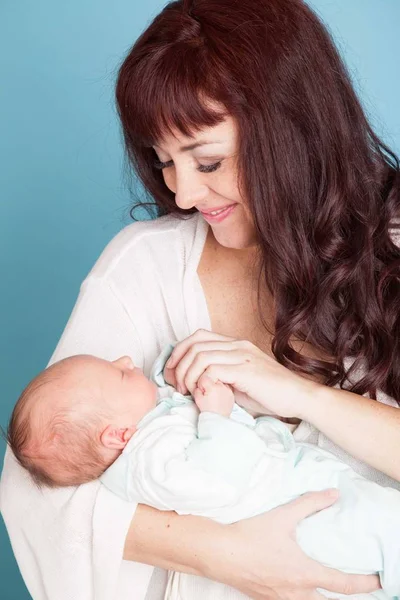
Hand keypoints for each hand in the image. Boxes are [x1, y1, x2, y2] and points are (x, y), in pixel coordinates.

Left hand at [164, 329, 319, 419]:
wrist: (298, 397)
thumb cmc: (270, 394)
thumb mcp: (239, 381)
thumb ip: (219, 376)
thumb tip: (195, 384)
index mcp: (236, 344)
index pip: (198, 336)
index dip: (179, 351)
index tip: (171, 371)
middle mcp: (237, 345)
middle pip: (194, 344)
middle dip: (177, 365)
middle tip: (175, 385)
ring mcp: (242, 356)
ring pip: (199, 356)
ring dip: (186, 375)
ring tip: (186, 392)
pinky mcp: (245, 370)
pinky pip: (211, 370)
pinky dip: (200, 381)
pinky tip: (201, 393)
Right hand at [193, 376, 234, 416]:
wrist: (218, 419)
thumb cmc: (207, 410)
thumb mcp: (198, 399)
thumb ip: (197, 388)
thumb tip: (199, 384)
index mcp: (213, 387)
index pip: (204, 377)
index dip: (201, 384)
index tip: (202, 391)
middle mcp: (222, 386)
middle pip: (212, 377)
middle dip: (208, 383)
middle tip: (207, 393)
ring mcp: (228, 389)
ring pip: (219, 381)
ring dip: (215, 385)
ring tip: (213, 395)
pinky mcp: (231, 393)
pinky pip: (225, 386)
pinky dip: (221, 389)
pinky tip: (218, 396)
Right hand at [205, 490, 379, 599]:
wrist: (219, 553)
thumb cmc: (251, 536)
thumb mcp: (283, 516)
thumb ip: (310, 504)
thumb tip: (333, 494)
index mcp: (305, 574)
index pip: (344, 585)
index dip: (365, 584)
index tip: (378, 580)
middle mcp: (297, 593)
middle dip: (347, 596)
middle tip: (357, 585)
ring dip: (323, 597)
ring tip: (328, 584)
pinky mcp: (267, 599)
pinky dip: (303, 597)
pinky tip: (298, 585)